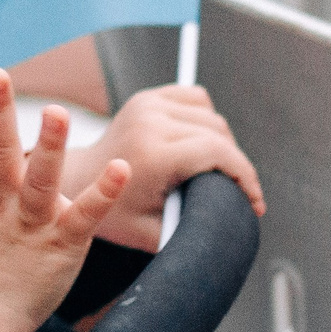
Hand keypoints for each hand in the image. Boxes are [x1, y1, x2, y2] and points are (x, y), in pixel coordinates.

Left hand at [80, 85, 266, 250]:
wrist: (76, 182)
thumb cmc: (112, 212)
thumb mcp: (152, 233)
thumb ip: (191, 231)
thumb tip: (231, 230)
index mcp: (152, 154)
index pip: (218, 152)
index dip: (246, 177)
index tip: (254, 203)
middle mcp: (150, 122)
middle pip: (219, 133)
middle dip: (237, 164)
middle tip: (240, 192)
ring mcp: (147, 105)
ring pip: (211, 114)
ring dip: (224, 142)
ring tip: (220, 170)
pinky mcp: (146, 98)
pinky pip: (195, 98)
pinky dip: (206, 117)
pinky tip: (202, 141)